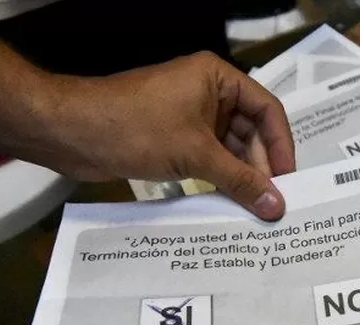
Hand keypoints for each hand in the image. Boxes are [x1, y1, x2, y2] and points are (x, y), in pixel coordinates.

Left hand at [47, 51, 293, 219]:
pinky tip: (231, 205)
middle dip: (261, 167)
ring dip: (241, 177)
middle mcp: (209, 93)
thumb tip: (278, 207)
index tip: (289, 181)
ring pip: (230, 149)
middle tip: (273, 204)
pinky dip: (221, 180)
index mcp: (217, 79)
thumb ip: (241, 181)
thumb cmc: (136, 128)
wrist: (70, 133)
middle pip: (251, 132)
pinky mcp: (175, 139)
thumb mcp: (195, 155)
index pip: (267, 110)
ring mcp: (191, 117)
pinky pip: (210, 160)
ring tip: (256, 210)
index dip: (281, 145)